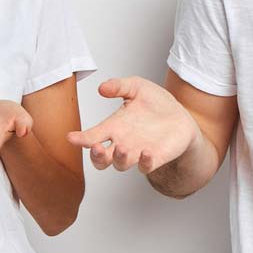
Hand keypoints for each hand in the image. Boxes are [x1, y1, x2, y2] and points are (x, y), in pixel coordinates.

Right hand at [66, 76, 200, 172]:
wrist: (181, 115)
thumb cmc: (156, 103)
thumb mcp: (137, 87)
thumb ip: (119, 86)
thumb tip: (102, 87)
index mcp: (114, 126)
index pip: (93, 136)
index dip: (81, 138)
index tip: (71, 137)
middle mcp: (122, 143)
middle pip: (101, 159)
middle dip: (96, 156)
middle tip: (97, 147)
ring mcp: (137, 152)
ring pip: (120, 164)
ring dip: (118, 158)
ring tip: (121, 148)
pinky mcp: (155, 158)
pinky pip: (146, 167)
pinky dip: (144, 163)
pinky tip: (145, 153)